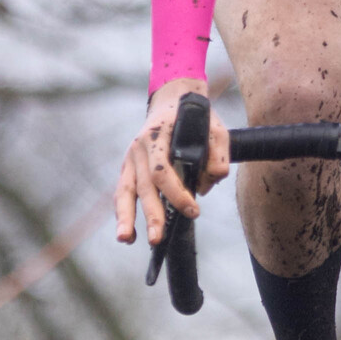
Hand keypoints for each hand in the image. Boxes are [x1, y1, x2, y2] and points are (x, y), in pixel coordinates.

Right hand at [115, 76, 230, 247]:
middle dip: (151, 213)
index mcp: (157, 135)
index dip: (176, 193)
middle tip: (158, 238)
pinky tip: (127, 235)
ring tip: (126, 239)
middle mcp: (139, 147)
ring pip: (124, 191)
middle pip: (142, 185)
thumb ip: (219, 155)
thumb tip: (208, 185)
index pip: (162, 170)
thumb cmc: (194, 117)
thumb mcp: (215, 128)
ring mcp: (130, 158)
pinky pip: (122, 193)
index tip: (193, 210)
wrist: (172, 99)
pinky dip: (122, 213)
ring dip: (126, 217)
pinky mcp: (127, 169)